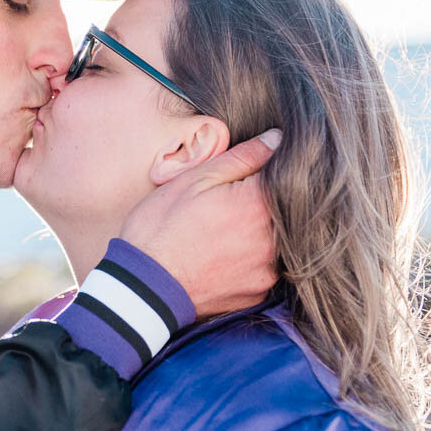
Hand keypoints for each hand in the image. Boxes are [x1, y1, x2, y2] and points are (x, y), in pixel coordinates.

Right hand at [120, 131, 280, 318]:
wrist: (143, 287)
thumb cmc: (162, 228)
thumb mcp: (195, 180)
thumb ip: (242, 158)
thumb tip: (277, 139)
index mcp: (259, 204)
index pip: (287, 174)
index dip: (268, 170)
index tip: (247, 175)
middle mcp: (272, 239)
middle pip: (287, 209)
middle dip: (264, 201)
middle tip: (229, 205)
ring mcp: (268, 269)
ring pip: (278, 238)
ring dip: (261, 230)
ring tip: (226, 230)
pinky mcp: (259, 291)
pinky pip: (266, 266)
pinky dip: (252, 257)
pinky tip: (225, 253)